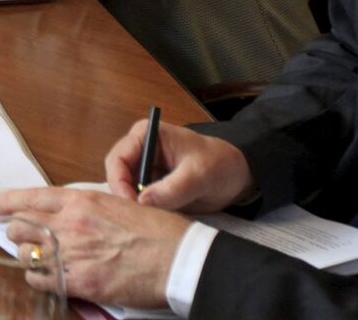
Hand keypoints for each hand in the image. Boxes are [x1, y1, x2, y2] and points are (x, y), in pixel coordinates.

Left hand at [0, 188, 188, 309]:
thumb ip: (87, 207)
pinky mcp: (80, 282)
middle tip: (22, 236)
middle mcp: (71, 225)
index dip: (8, 201)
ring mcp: (73, 254)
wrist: (178, 259)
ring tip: (37, 257)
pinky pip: (41, 280)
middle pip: (21, 225)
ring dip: (28, 255)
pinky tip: (45, 277)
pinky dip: (38, 278)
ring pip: (27, 254)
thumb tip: (67, 213)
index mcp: (81, 201)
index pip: (31, 198)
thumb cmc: (157, 231)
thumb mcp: (117, 204)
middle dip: (17, 230)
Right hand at [103, 120, 256, 212]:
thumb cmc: (220, 164)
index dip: (119, 182)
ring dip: (136, 207)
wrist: (239, 175)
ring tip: (151, 220)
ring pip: (127, 192)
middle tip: (139, 218)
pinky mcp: (153, 188)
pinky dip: (146, 213)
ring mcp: (145, 170)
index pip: (118, 159)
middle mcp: (140, 152)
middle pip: (117, 177)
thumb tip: (143, 201)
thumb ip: (173, 188)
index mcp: (146, 136)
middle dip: (126, 197)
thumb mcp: (199, 175)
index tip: (132, 205)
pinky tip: (157, 221)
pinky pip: (141, 202)